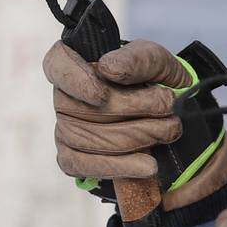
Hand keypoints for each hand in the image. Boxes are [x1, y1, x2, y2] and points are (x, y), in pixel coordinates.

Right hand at [45, 37, 188, 181]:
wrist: (164, 112)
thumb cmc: (152, 79)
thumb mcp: (155, 61)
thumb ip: (138, 59)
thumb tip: (109, 69)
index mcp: (76, 62)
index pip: (58, 65)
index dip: (75, 81)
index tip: (101, 96)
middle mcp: (64, 96)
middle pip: (80, 108)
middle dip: (130, 111)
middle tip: (168, 110)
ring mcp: (65, 128)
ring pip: (85, 139)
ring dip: (134, 138)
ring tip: (168, 132)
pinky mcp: (72, 157)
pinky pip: (84, 165)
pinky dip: (118, 167)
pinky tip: (146, 166)